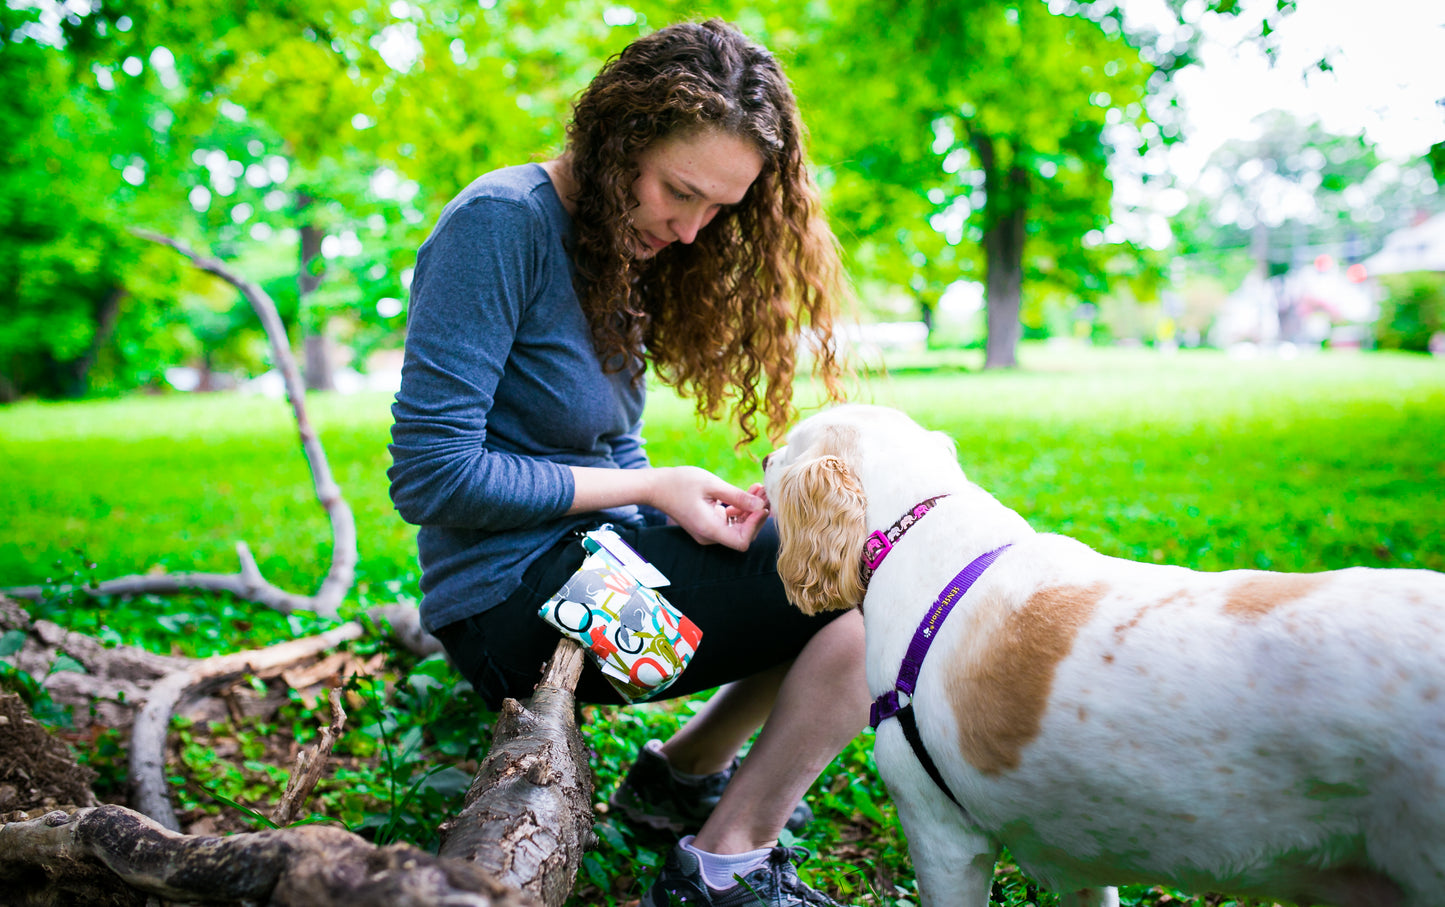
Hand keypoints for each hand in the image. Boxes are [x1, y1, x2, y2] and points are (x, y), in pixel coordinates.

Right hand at [651, 468, 768, 550]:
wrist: (656, 486)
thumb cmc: (680, 483)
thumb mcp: (711, 484)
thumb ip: (737, 496)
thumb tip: (760, 505)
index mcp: (709, 529)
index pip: (742, 541)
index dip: (755, 526)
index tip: (761, 506)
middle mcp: (709, 535)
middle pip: (743, 535)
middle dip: (756, 515)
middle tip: (765, 493)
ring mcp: (708, 531)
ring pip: (738, 527)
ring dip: (750, 509)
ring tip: (758, 488)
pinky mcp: (708, 524)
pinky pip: (730, 521)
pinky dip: (740, 508)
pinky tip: (747, 491)